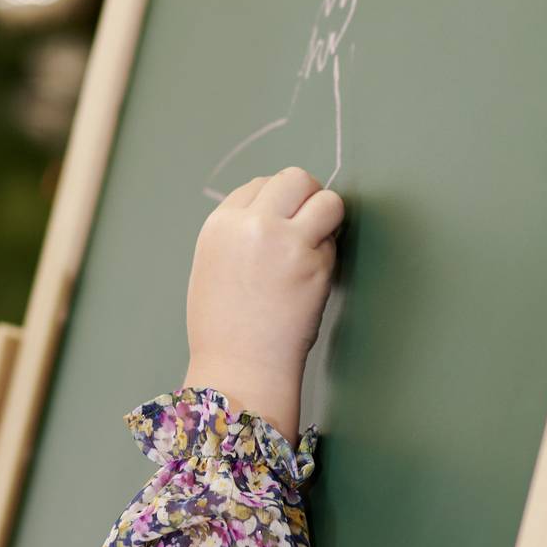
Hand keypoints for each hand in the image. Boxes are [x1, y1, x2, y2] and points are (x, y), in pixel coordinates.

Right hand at [182, 166, 344, 440]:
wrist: (240, 368)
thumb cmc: (224, 329)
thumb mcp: (213, 266)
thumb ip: (239, 233)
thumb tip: (275, 213)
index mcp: (220, 225)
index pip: (258, 185)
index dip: (276, 203)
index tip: (282, 224)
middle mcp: (251, 224)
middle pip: (294, 179)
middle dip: (306, 197)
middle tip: (308, 227)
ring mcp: (285, 240)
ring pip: (326, 199)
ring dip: (327, 218)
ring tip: (316, 247)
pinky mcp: (315, 262)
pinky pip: (334, 239)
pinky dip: (329, 253)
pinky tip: (312, 280)